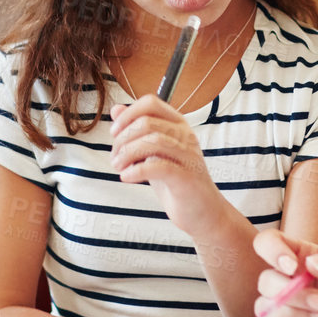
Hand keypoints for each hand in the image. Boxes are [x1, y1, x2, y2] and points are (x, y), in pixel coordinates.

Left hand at [109, 97, 226, 237]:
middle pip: (146, 122)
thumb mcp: (153, 154)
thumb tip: (116, 109)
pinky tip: (127, 177)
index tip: (115, 133)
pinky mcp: (186, 177)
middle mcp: (185, 136)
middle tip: (115, 158)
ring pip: (152, 141)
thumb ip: (137, 132)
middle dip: (122, 139)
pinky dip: (136, 171)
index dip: (127, 114)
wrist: (203, 213)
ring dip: (127, 154)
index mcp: (178, 125)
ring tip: (118, 167)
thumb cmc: (176, 183)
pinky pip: (157, 166)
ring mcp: (188, 156)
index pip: (150, 103)